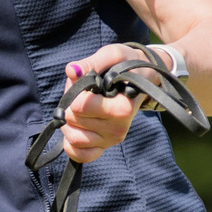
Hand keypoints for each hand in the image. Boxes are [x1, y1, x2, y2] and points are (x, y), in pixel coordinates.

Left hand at [61, 47, 144, 163]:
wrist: (143, 80)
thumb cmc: (128, 66)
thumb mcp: (113, 55)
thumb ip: (91, 63)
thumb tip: (71, 71)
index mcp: (122, 108)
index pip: (80, 106)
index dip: (74, 91)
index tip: (85, 81)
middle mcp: (118, 128)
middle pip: (73, 119)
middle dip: (70, 102)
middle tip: (82, 92)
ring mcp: (111, 140)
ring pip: (73, 138)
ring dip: (68, 122)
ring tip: (79, 108)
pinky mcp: (105, 147)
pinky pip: (80, 155)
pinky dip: (71, 144)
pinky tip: (76, 128)